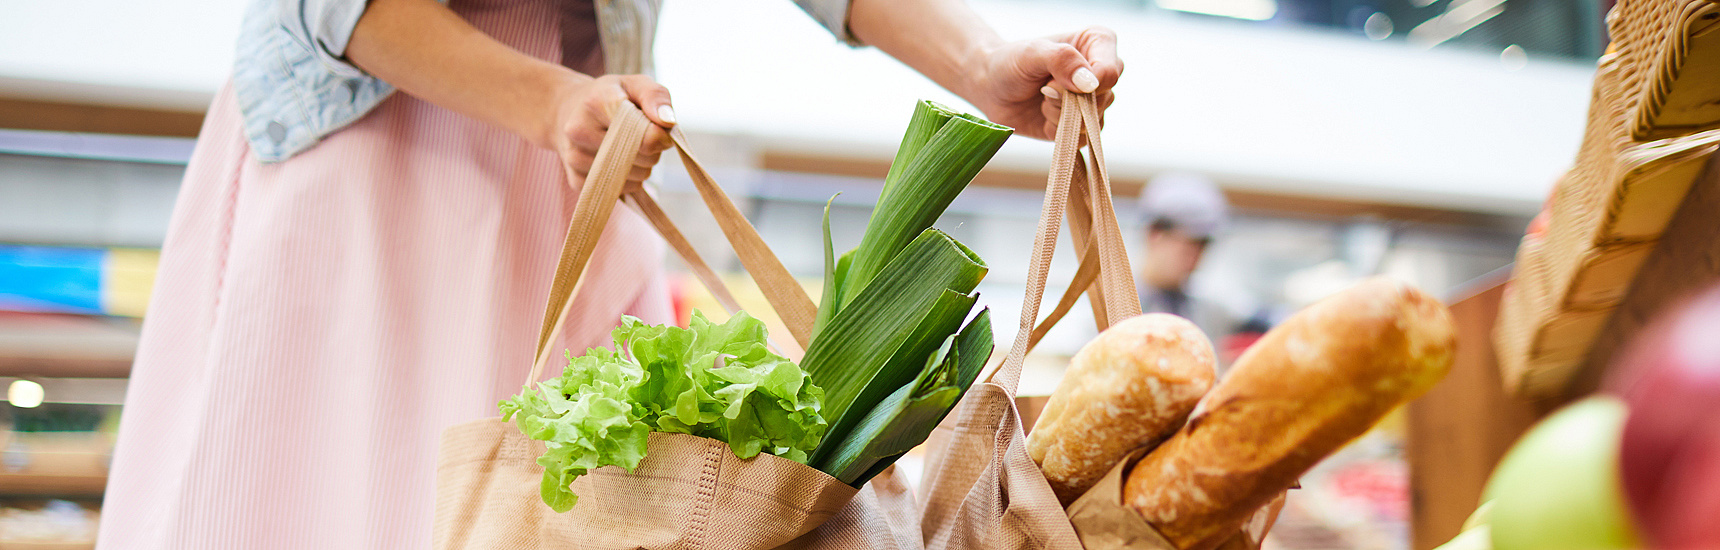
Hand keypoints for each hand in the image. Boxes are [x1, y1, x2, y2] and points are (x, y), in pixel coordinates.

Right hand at [549, 74, 676, 189]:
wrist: (566, 112)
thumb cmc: (609, 97)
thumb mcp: (634, 84)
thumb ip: (655, 96)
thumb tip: (668, 122)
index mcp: (596, 102)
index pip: (640, 130)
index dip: (660, 134)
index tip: (660, 127)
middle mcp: (579, 130)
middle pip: (642, 155)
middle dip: (653, 149)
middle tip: (641, 134)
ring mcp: (574, 158)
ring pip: (635, 176)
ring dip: (643, 165)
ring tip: (628, 147)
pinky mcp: (576, 181)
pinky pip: (621, 190)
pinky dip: (629, 180)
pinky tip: (617, 161)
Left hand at [967, 27, 1121, 140]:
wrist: (991, 87)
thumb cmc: (1012, 62)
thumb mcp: (1033, 52)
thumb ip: (1062, 60)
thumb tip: (1090, 83)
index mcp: (1097, 44)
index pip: (1111, 71)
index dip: (1086, 83)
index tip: (1054, 80)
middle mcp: (1101, 72)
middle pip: (1104, 99)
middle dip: (1067, 99)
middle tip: (1044, 88)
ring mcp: (1093, 100)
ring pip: (1093, 122)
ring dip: (1060, 115)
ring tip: (1042, 98)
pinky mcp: (1080, 125)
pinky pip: (1081, 139)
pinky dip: (1058, 130)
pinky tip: (1044, 115)